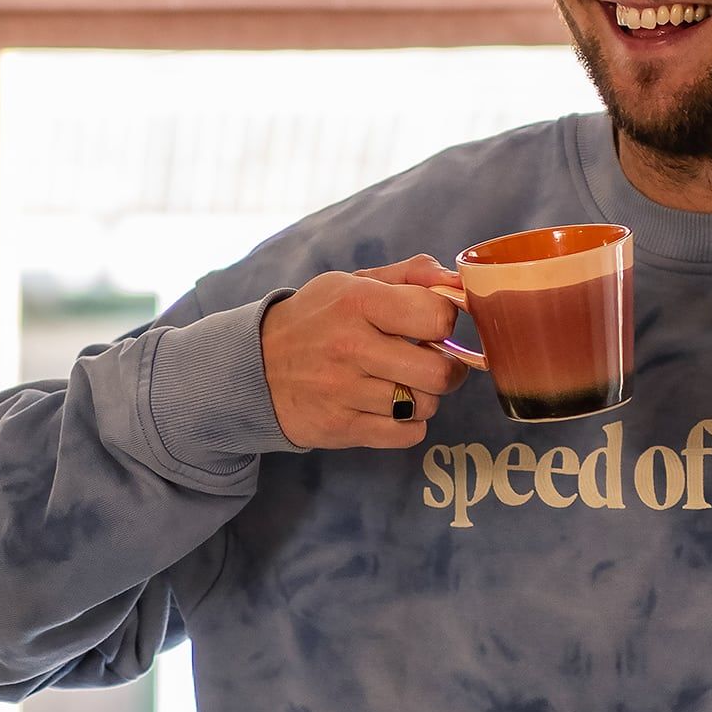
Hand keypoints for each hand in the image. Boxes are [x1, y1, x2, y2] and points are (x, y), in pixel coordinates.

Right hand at [259, 257, 468, 450]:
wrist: (254, 365)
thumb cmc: (316, 320)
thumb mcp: (353, 283)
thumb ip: (410, 275)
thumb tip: (457, 281)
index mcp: (357, 302)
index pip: (436, 317)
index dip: (445, 321)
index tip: (432, 325)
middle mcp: (350, 348)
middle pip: (438, 373)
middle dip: (448, 368)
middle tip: (433, 362)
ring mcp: (343, 393)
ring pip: (425, 406)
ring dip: (424, 397)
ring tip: (405, 384)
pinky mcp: (340, 428)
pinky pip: (407, 435)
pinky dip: (409, 424)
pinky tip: (392, 408)